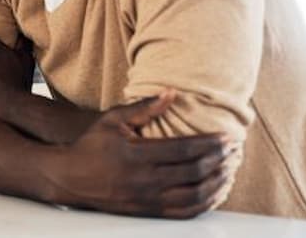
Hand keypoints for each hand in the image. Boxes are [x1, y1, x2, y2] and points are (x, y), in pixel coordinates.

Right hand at [44, 90, 232, 217]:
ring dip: (218, 182)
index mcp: (137, 154)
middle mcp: (144, 179)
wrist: (70, 178)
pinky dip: (206, 203)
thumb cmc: (91, 146)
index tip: (228, 137)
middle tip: (235, 151)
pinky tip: (216, 192)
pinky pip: (185, 212)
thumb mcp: (112, 120)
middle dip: (221, 161)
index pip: (186, 149)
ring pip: (195, 195)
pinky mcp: (147, 211)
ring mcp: (146, 198)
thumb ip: (143, 107)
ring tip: (230, 169)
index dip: (211, 143)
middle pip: (195, 172)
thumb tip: (171, 93)